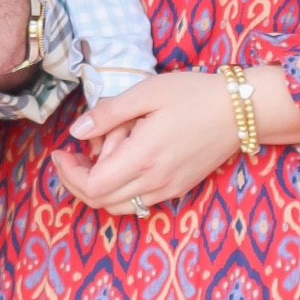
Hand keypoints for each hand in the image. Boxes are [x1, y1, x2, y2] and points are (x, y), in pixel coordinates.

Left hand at [50, 65, 299, 213]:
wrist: (241, 109)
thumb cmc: (193, 94)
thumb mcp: (147, 92)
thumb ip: (108, 113)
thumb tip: (75, 132)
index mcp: (143, 157)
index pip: (92, 185)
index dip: (68, 174)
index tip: (59, 152)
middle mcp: (154, 181)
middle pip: (100, 201)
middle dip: (76, 182)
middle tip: (68, 157)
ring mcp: (168, 189)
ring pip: (119, 207)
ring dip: (97, 190)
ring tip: (92, 161)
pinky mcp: (178, 189)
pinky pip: (139, 203)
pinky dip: (119, 192)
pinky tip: (119, 165)